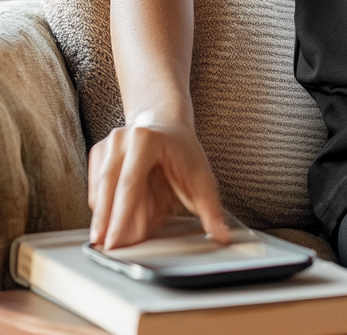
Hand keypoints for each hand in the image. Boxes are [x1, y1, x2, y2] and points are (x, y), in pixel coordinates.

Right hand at [88, 113, 231, 249]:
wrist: (165, 122)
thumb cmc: (183, 152)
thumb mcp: (201, 178)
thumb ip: (210, 209)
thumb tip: (223, 237)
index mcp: (147, 139)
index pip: (130, 184)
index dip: (121, 216)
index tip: (114, 242)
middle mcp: (122, 138)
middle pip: (109, 190)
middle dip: (110, 224)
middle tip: (112, 251)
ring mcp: (107, 144)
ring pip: (101, 193)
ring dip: (111, 217)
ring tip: (127, 231)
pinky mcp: (97, 154)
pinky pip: (97, 192)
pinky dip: (108, 208)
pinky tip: (125, 211)